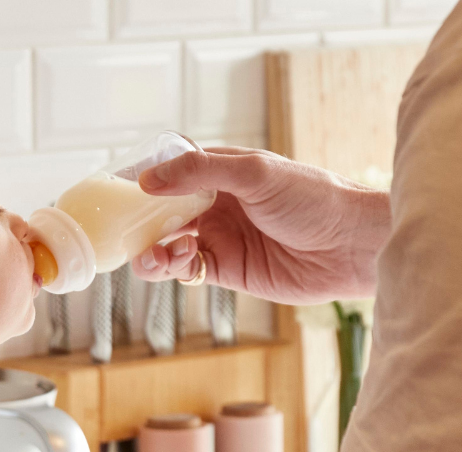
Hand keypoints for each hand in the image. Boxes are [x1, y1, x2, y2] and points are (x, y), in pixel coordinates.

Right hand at [131, 146, 391, 303]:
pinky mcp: (226, 272)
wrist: (348, 247)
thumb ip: (199, 173)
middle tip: (123, 233)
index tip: (113, 191)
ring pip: (168, 245)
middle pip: (162, 212)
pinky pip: (186, 271)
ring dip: (153, 250)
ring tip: (152, 255)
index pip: (169, 171)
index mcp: (221, 171)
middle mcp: (216, 204)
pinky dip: (172, 269)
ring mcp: (220, 238)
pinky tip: (175, 263)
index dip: (141, 180)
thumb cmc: (312, 199)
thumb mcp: (254, 173)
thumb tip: (147, 180)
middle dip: (140, 223)